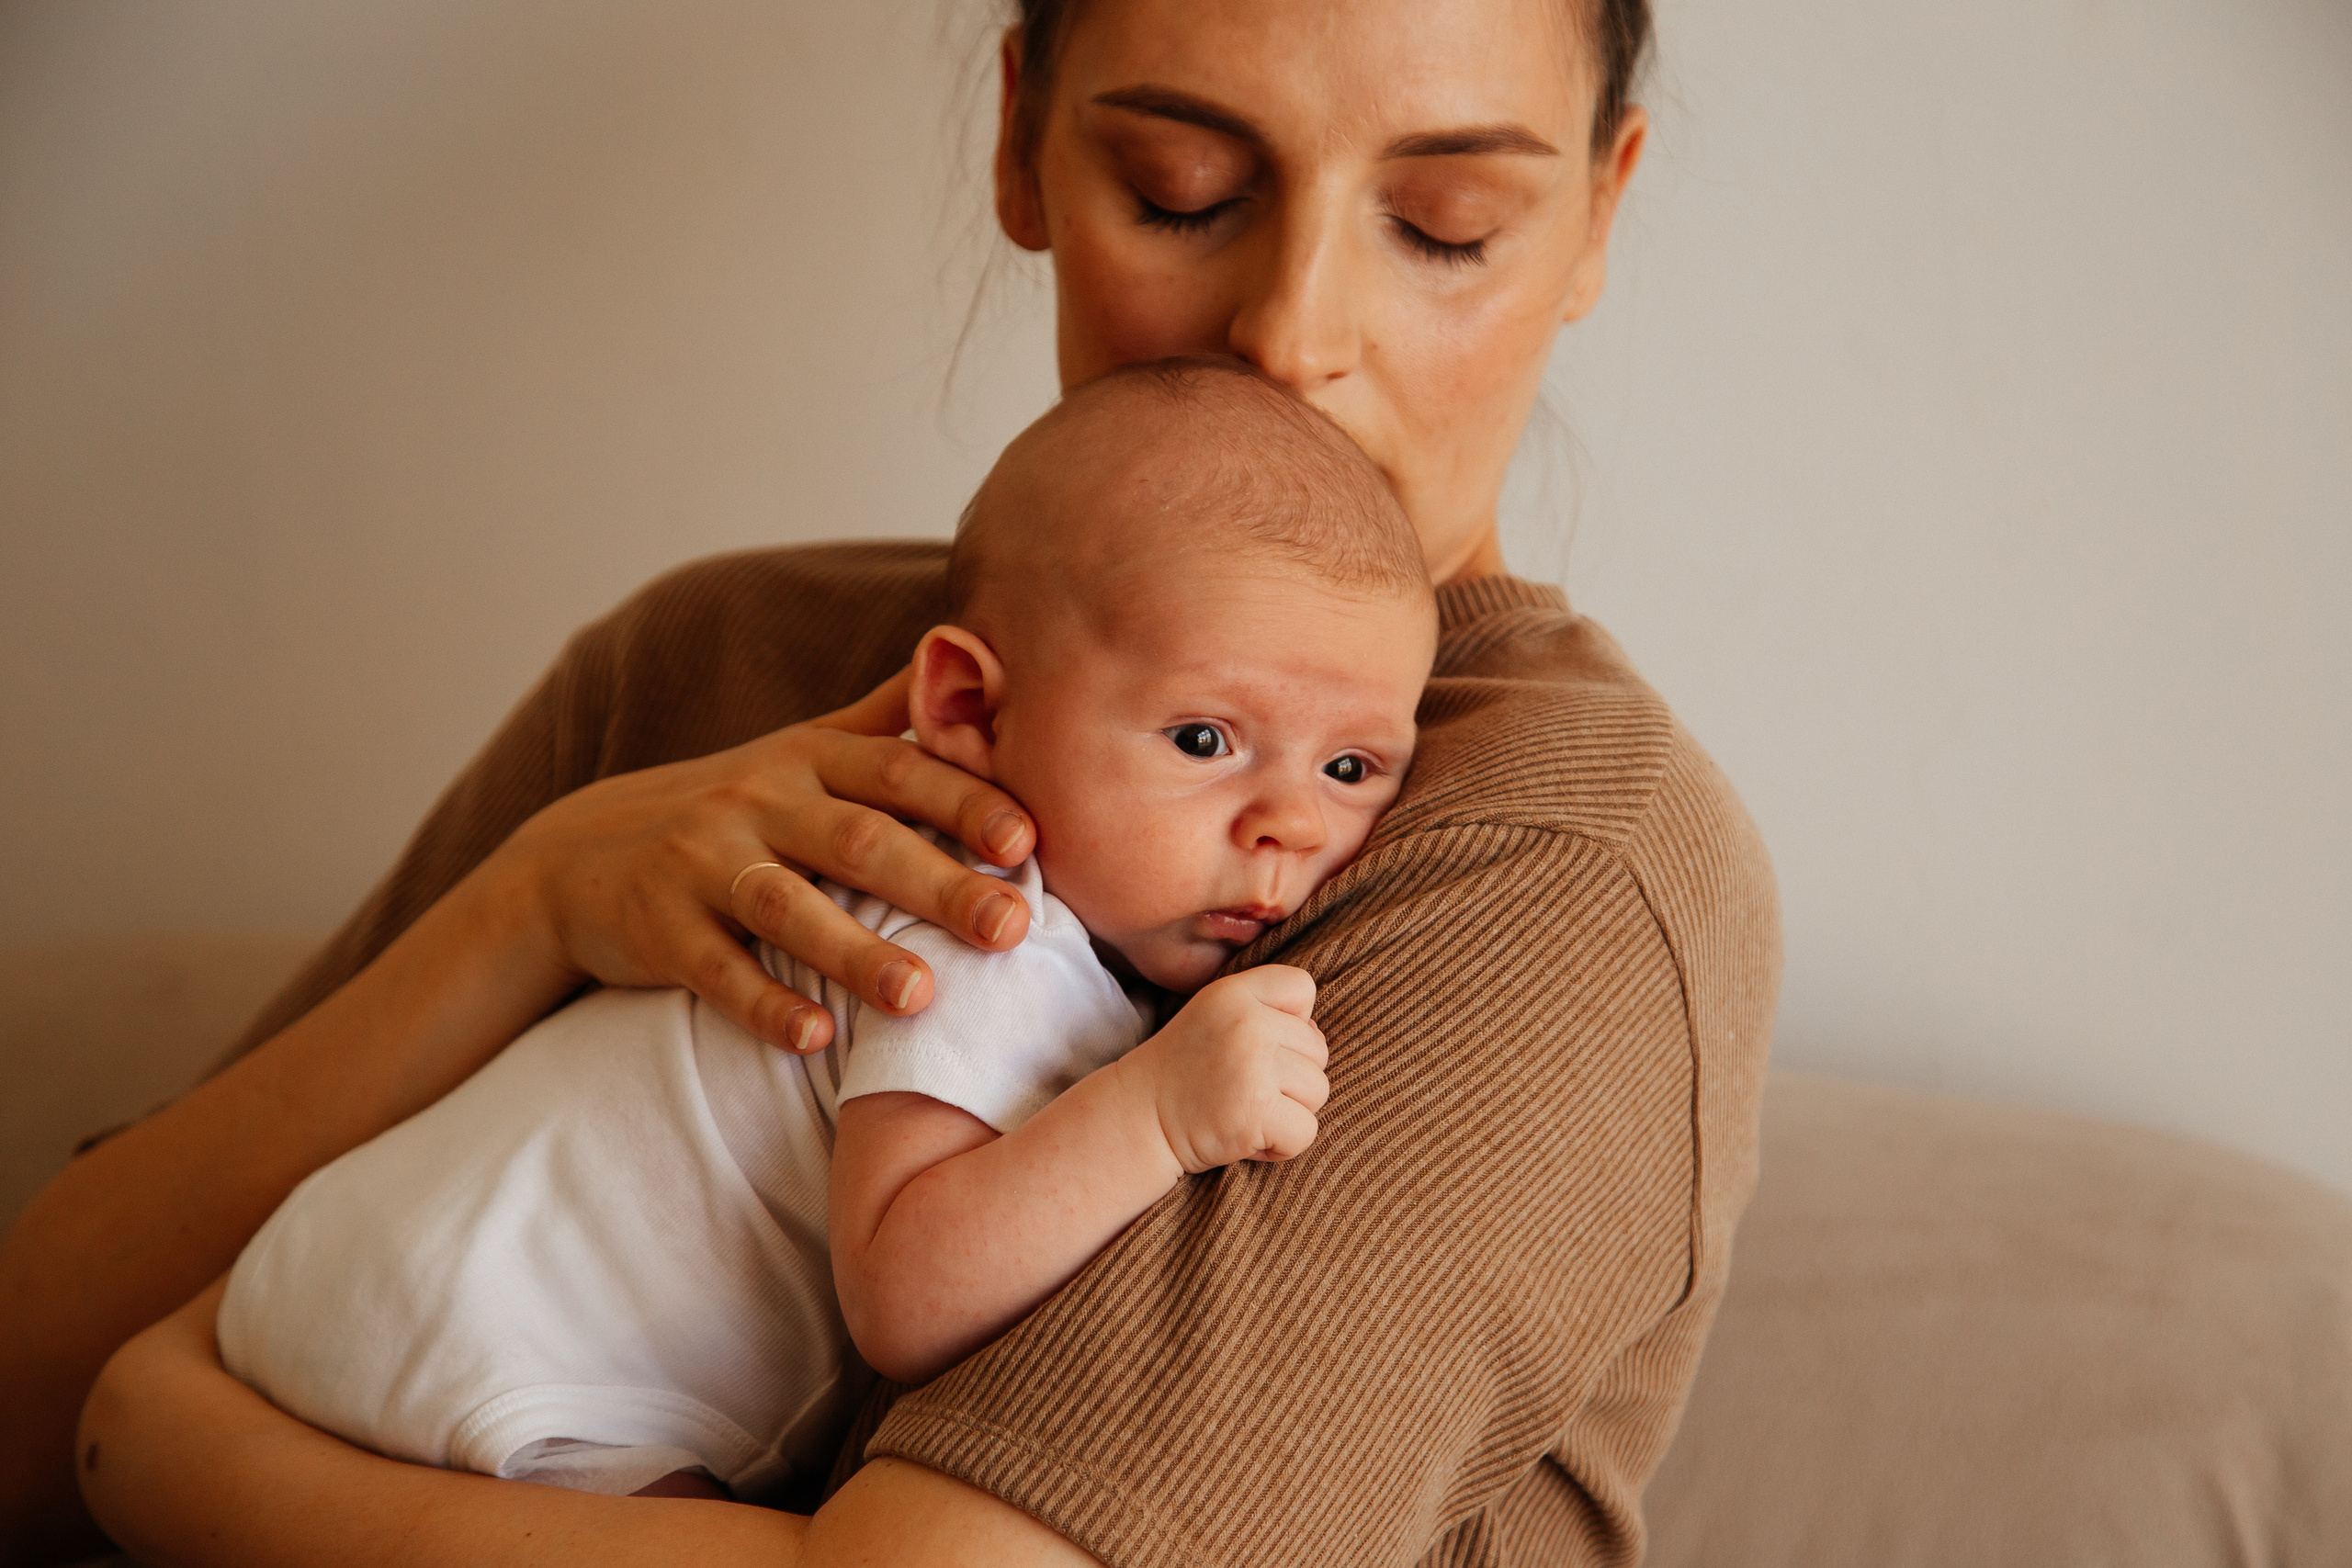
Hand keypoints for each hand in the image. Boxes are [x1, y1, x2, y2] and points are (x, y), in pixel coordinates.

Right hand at [482, 669, 1035, 1053]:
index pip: (896, 771)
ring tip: (921, 995)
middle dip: (939, 883)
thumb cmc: (727, 809)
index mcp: (806, 758)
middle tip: (1012, 928)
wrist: (575, 858)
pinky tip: (816, 1038)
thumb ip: (886, 715)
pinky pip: (715, 969)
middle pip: (857, 840)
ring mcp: (700, 863)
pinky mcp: (657, 929)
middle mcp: (756, 801)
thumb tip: (971, 654)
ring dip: (855, 951)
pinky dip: (763, 1004)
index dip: (963, 801)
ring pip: (785, 906)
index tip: (1029, 839)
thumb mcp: (799, 749)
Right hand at [1124, 967, 1329, 1172]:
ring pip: (1317, 1091)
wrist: (1137, 1121)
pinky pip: (1306, 1131)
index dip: (1293, 1020)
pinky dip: (1282, 1145)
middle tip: (1243, 1088)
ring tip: (1245, 1111)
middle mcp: (1246, 1023)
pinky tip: (1246, 1137)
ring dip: (1289, 1111)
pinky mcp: (1256, 1113)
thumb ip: (1262, 1011)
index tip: (1258, 1045)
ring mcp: (1252, 1068)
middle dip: (1291, 1077)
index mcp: (1233, 993)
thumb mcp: (1214, 1019)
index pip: (1301, 986)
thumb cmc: (1183, 1073)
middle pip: (1317, 1049)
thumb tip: (1315, 1031)